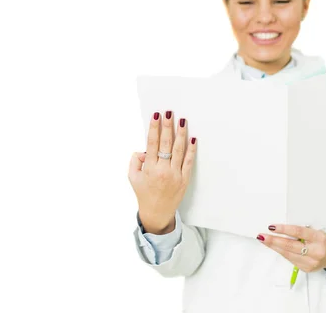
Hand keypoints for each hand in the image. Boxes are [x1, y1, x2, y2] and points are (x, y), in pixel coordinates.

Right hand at [128, 111, 196, 234]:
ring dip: (181, 133)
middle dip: (167, 126)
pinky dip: (191, 150)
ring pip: (179, 150)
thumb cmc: (144, 193)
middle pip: (166, 143)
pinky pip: (189, 161)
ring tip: (182, 120)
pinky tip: (193, 138)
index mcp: (149, 168)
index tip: (156, 116)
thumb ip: (134, 161)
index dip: (154, 128)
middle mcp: (163, 170)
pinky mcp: (184, 179)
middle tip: (169, 113)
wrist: (157, 212)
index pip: (152, 143)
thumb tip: (143, 150)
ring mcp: (175, 174)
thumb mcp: (133, 177)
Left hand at [257, 224, 325, 271]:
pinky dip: (282, 252)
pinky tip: (275, 247)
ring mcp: (311, 262)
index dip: (284, 229)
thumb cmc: (323, 240)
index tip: (272, 227)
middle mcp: (315, 251)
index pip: (298, 232)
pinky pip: (290, 259)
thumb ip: (300, 232)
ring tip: (264, 240)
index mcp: (318, 238)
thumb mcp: (315, 231)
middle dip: (274, 241)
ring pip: (288, 254)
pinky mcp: (306, 269)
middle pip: (290, 246)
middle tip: (262, 236)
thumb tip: (281, 229)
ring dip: (274, 247)